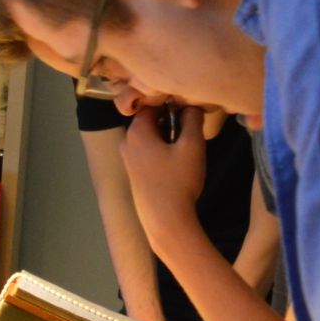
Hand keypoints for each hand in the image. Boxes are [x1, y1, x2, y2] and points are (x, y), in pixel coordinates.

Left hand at [119, 109, 213, 249]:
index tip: (188, 103)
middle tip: (192, 123)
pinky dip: (162, 148)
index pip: (151, 103)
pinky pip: (148, 150)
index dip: (170, 100)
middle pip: (149, 119)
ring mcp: (128, 159)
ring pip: (150, 136)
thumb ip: (192, 119)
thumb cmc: (179, 181)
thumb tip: (190, 105)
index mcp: (136, 131)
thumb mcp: (192, 146)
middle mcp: (126, 142)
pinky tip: (178, 159)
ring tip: (188, 142)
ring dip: (168, 134)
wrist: (165, 220)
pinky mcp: (134, 173)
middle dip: (170, 118)